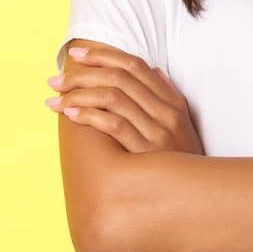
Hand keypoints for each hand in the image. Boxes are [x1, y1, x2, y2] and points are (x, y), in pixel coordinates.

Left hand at [45, 40, 202, 153]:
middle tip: (56, 80)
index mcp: (172, 102)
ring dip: (78, 95)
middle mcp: (166, 112)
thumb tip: (153, 70)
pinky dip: (89, 115)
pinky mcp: (146, 152)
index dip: (102, 55)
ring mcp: (157, 132)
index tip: (76, 53)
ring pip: (113, 97)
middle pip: (119, 77)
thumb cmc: (182, 163)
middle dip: (83, 74)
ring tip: (56, 100)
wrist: (197, 198)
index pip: (134, 64)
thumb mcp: (182, 126)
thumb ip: (168, 97)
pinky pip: (113, 124)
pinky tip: (71, 115)